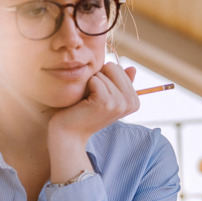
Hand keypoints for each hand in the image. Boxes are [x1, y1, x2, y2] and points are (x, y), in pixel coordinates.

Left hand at [47, 63, 139, 183]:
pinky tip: (83, 103)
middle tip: (90, 98)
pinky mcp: (106, 102)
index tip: (97, 97)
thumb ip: (118, 83)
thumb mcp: (104, 97)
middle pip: (113, 68)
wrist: (68, 133)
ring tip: (87, 102)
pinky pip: (95, 80)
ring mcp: (119, 103)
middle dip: (97, 78)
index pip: (118, 69)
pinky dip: (85, 87)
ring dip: (89, 85)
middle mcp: (131, 103)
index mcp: (134, 101)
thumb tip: (133, 68)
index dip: (102, 78)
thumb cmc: (83, 113)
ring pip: (102, 74)